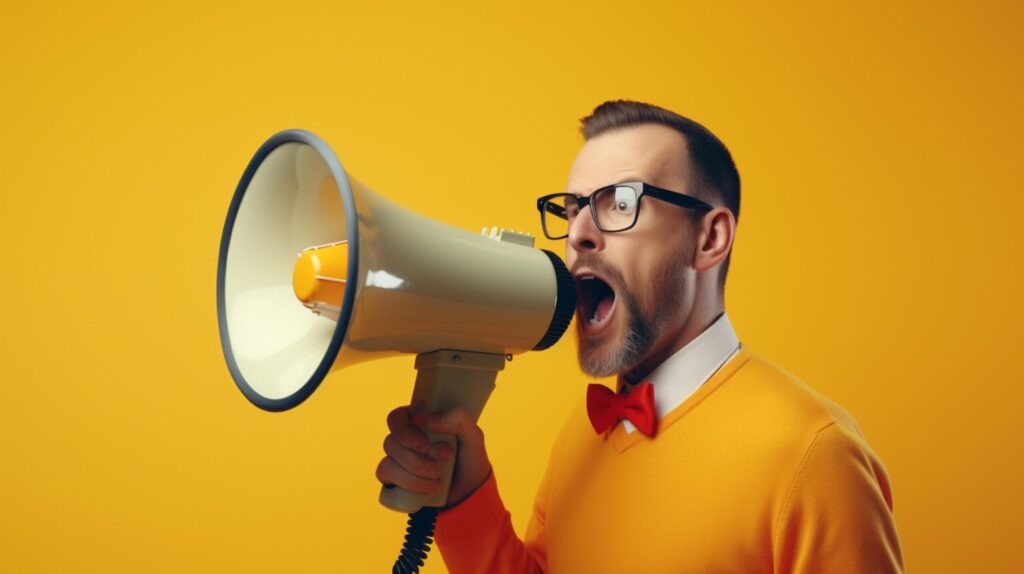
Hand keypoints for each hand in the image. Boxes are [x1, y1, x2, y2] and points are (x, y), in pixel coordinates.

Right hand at [376, 405, 491, 507]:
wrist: (469, 492)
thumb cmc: (468, 459)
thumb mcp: (473, 436)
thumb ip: (459, 419)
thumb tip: (430, 420)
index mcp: (419, 422)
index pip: (396, 418)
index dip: (405, 431)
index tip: (425, 445)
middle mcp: (404, 439)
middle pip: (391, 442)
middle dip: (418, 458)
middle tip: (444, 460)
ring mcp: (397, 460)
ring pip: (389, 462)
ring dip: (417, 472)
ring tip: (439, 476)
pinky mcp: (394, 480)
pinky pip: (388, 477)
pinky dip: (410, 484)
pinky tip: (429, 488)